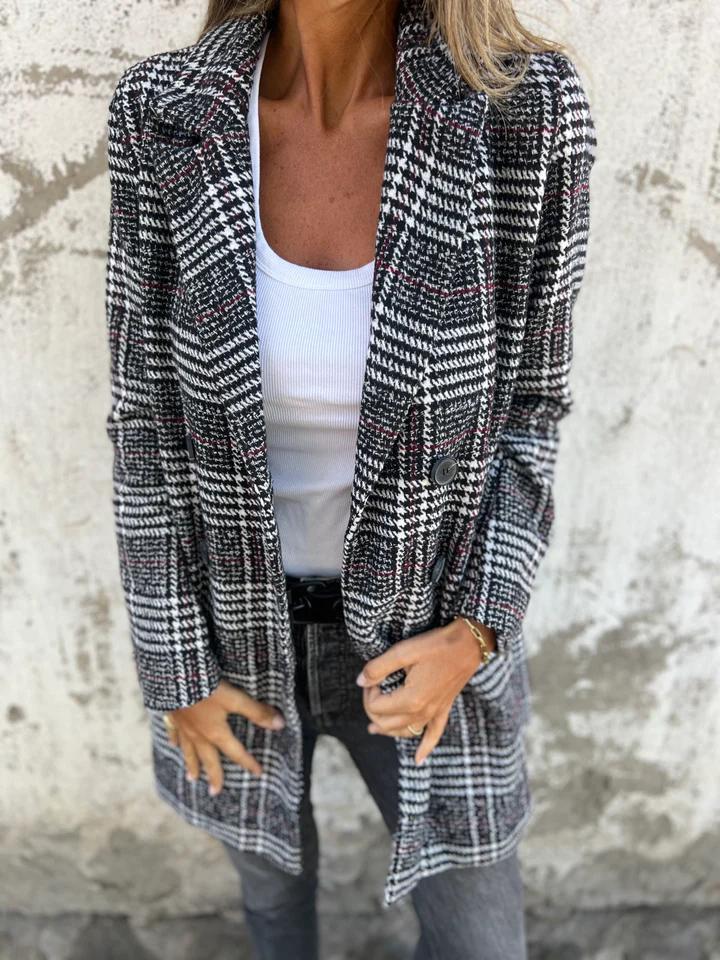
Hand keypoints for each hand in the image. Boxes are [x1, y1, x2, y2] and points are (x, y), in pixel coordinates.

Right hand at [163, 680, 284, 794]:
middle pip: (208, 759)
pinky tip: (173, 744)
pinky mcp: (172, 716)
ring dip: (192, 765)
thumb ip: (256, 712)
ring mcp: (184, 727)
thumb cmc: (207, 689)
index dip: (248, 762)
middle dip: (213, 775)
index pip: (236, 752)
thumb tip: (280, 724)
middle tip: (215, 792)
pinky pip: (174, 733)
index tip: (258, 773)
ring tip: (192, 778)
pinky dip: (175, 741)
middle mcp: (199, 735)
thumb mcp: (235, 699)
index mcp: (215, 733)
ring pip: (189, 751)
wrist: (175, 678)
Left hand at [356, 617, 496, 765]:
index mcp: (411, 700)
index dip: (369, 691)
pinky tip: (418, 759)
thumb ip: (378, 668)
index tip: (373, 676)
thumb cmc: (437, 645)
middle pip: (387, 723)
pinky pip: (434, 735)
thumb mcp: (403, 651)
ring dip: (388, 731)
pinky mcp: (444, 709)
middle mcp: (422, 712)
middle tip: (373, 687)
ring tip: (373, 729)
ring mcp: (434, 713)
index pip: (376, 707)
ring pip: (405, 732)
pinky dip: (425, 748)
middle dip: (373, 709)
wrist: (470, 643)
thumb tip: (360, 682)